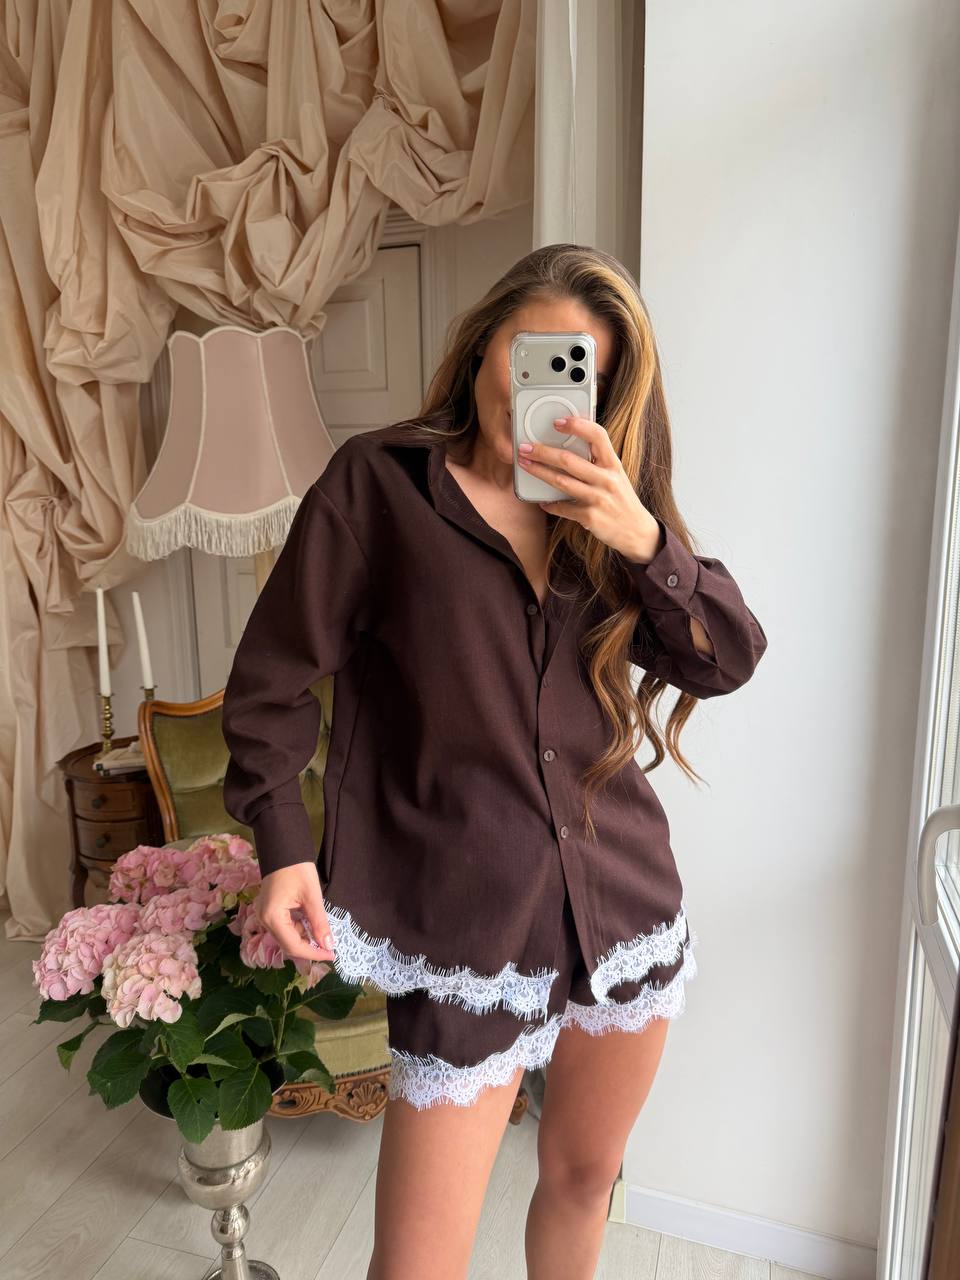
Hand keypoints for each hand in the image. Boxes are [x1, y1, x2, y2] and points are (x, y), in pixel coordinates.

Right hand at [257, 863, 336, 962]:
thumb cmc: (297, 869)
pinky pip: (284, 927)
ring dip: (305, 939)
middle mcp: (264, 920)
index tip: (331, 955)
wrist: (283, 848)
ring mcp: (264, 915)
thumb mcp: (312, 896)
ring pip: (286, 936)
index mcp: (272, 917)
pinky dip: (299, 929)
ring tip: (324, 939)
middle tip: (329, 949)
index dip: (313, 954)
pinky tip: (312, 927)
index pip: (293, 946)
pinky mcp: (269, 910)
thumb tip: (328, 945)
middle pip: (287, 944)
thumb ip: (319, 923)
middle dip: (309, 948)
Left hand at [517, 416, 660, 561]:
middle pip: (568, 460)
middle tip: (525, 448)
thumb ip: (599, 461)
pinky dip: (549, 504)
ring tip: (525, 465)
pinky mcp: (589, 517)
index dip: (577, 425)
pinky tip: (542, 501)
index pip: (597, 436)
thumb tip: (571, 444)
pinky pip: (562, 508)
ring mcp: (598, 498)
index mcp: (613, 464)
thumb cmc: (621, 500)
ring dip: (539, 472)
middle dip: (543, 452)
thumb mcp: (616, 476)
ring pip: (561, 482)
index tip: (557, 422)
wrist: (636, 531)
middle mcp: (607, 479)